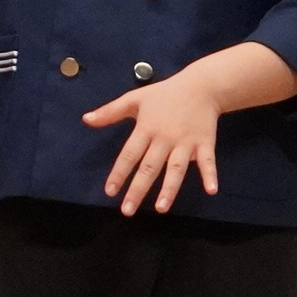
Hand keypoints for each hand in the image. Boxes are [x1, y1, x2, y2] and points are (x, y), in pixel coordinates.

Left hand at [84, 66, 224, 211]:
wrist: (202, 85)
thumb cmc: (165, 93)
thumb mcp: (135, 98)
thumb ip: (110, 111)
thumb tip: (85, 119)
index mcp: (147, 128)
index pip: (129, 154)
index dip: (119, 173)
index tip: (110, 191)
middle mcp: (165, 138)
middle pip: (150, 167)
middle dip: (138, 189)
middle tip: (128, 210)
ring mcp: (186, 142)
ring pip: (176, 168)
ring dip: (169, 188)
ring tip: (161, 208)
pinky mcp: (205, 143)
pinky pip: (207, 161)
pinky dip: (210, 175)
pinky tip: (211, 191)